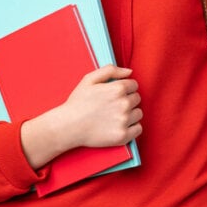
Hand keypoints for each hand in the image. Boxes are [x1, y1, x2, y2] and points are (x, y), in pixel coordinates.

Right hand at [20, 65, 142, 168]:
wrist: (68, 126)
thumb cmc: (78, 102)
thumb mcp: (89, 79)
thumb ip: (111, 70)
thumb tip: (129, 72)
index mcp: (118, 89)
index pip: (134, 85)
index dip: (125, 89)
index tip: (115, 95)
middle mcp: (124, 104)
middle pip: (137, 99)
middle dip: (127, 100)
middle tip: (113, 106)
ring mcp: (124, 121)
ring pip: (138, 113)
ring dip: (130, 114)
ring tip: (115, 116)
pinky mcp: (123, 136)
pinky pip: (138, 129)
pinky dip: (132, 127)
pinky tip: (120, 125)